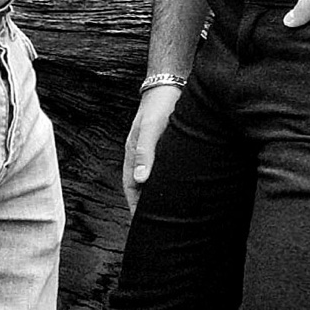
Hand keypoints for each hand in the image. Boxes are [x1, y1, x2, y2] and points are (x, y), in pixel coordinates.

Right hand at [123, 83, 179, 212]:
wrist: (170, 84)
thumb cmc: (160, 105)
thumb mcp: (150, 128)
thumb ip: (146, 153)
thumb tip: (141, 179)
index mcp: (133, 154)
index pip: (131, 188)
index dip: (135, 207)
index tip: (141, 225)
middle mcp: (142, 155)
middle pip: (141, 187)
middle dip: (146, 206)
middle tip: (158, 225)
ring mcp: (154, 151)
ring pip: (153, 179)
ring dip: (158, 195)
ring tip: (169, 213)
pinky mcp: (166, 147)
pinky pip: (164, 170)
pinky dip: (168, 182)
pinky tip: (179, 189)